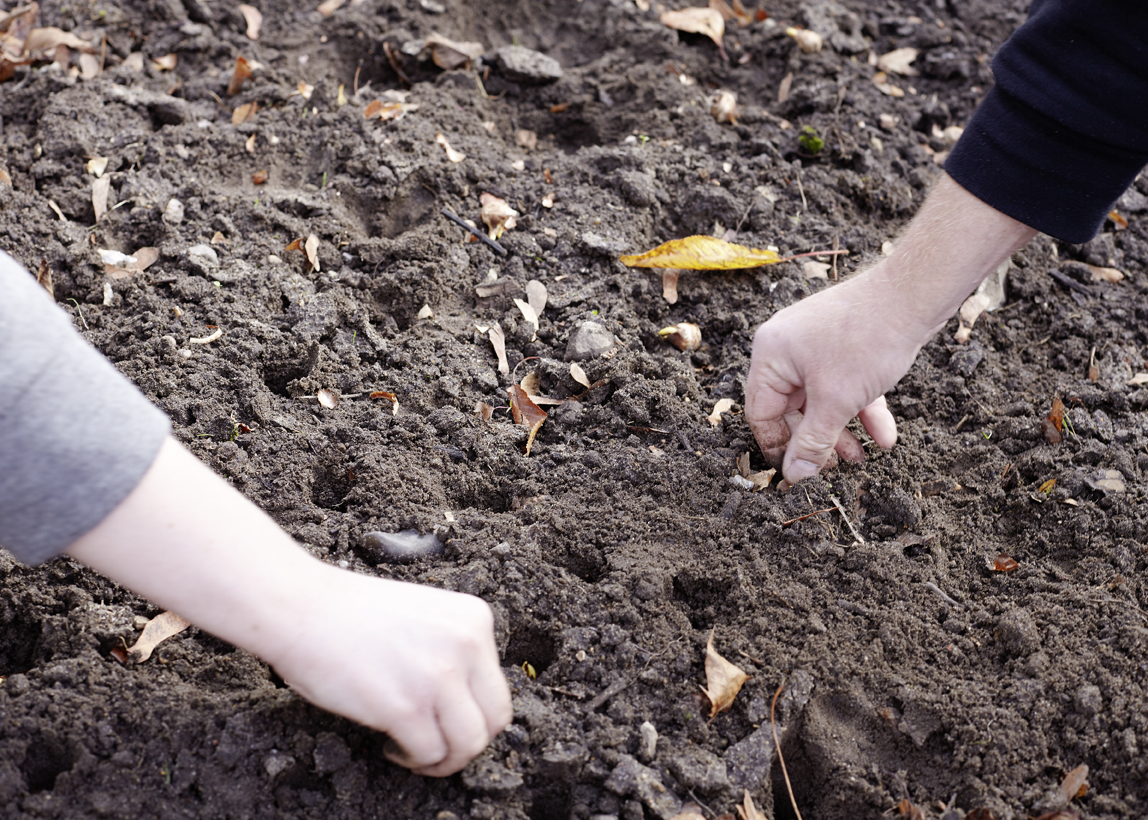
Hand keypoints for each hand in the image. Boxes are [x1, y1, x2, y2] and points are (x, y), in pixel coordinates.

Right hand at [268, 571, 512, 776]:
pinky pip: (430, 753)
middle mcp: (466, 646)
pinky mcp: (406, 707)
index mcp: (474, 620)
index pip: (497, 686)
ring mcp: (439, 677)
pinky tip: (391, 744)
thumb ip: (453, 649)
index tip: (447, 719)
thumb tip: (468, 701)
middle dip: (467, 742)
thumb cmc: (352, 614)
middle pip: (494, 719)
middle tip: (438, 745)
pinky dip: (413, 760)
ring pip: (469, 744)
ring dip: (444, 759)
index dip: (474, 713)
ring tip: (416, 752)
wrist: (304, 609)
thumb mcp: (426, 617)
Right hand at [745, 174, 1036, 484]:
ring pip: (820, 398)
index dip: (779, 446)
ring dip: (840, 429)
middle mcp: (785, 347)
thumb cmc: (867, 340)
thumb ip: (812, 440)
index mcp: (770, 356)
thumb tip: (794, 474)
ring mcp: (814, 343)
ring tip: (862, 457)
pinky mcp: (841, 342)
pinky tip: (884, 436)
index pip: (762, 413)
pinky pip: (842, 383)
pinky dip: (860, 408)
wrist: (912, 294)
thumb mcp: (836, 401)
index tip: (799, 473)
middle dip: (817, 439)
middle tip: (835, 467)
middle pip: (792, 408)